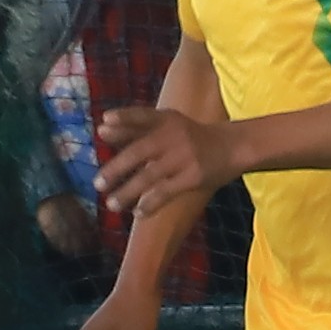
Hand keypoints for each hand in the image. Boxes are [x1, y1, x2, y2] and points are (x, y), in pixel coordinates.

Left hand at [100, 101, 244, 221]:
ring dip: (128, 192)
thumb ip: (137, 128)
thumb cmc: (191, 136)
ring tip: (111, 204)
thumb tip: (102, 129)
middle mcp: (174, 135)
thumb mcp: (169, 124)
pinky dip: (150, 203)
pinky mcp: (194, 176)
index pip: (142, 116)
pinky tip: (137, 213)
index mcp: (166, 119)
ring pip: (150, 176)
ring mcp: (185, 156)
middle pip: (140, 151)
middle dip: (117, 168)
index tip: (103, 123)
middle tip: (98, 183)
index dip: (124, 119)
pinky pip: (166, 192)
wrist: (233, 146)